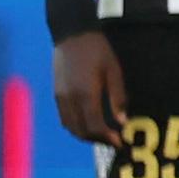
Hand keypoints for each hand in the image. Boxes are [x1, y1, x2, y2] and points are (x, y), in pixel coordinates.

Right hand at [51, 31, 128, 145]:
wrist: (72, 35)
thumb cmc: (98, 51)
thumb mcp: (114, 72)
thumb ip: (118, 97)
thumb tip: (122, 121)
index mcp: (86, 94)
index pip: (94, 126)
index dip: (107, 137)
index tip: (120, 142)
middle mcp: (69, 100)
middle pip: (80, 130)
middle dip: (97, 140)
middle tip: (113, 141)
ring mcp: (60, 98)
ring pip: (70, 127)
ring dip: (85, 135)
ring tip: (102, 135)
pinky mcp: (56, 94)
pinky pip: (64, 118)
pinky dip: (76, 126)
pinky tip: (88, 124)